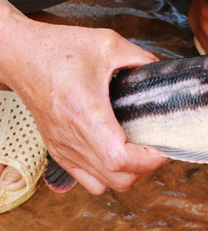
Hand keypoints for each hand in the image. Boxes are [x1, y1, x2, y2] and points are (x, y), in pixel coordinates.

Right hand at [3, 17, 167, 193]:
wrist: (20, 56)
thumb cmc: (57, 50)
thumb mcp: (108, 44)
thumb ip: (140, 58)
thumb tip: (162, 71)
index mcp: (86, 113)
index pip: (120, 158)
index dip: (150, 159)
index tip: (164, 146)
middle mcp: (73, 138)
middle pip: (118, 179)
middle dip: (146, 168)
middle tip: (156, 147)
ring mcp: (64, 148)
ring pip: (105, 185)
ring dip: (128, 174)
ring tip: (140, 152)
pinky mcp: (59, 151)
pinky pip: (88, 180)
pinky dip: (108, 176)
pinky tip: (118, 154)